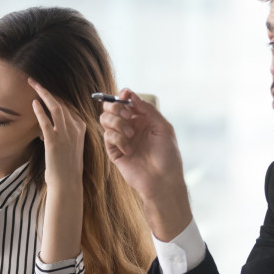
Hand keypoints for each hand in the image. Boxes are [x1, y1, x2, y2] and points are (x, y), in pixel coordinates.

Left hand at [29, 78, 85, 188]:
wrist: (67, 183)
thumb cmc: (67, 167)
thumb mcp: (71, 147)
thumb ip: (65, 133)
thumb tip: (51, 126)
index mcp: (80, 128)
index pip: (68, 106)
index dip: (55, 96)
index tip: (44, 89)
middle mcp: (75, 128)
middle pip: (61, 103)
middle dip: (47, 91)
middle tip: (35, 81)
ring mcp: (65, 134)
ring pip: (55, 107)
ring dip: (43, 94)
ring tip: (32, 85)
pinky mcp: (54, 141)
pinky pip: (46, 122)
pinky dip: (40, 111)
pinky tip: (33, 103)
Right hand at [98, 88, 191, 240]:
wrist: (162, 180)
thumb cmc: (167, 156)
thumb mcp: (163, 127)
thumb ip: (148, 109)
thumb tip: (131, 95)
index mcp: (142, 120)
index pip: (127, 102)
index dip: (123, 95)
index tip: (125, 93)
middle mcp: (130, 127)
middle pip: (111, 108)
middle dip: (116, 106)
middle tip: (126, 114)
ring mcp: (121, 139)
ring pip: (105, 120)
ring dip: (117, 122)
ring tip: (130, 134)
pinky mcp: (114, 151)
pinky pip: (107, 137)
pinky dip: (118, 139)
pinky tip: (129, 149)